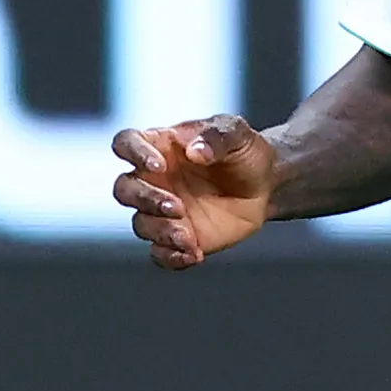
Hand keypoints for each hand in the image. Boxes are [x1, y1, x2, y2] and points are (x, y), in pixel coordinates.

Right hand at [113, 116, 277, 268]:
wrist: (265, 186)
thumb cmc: (244, 152)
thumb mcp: (236, 133)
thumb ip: (216, 136)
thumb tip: (195, 151)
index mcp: (160, 146)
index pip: (126, 143)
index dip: (133, 153)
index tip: (159, 165)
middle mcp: (154, 179)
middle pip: (124, 189)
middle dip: (145, 199)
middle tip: (177, 206)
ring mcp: (162, 211)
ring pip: (140, 224)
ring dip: (160, 231)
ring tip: (188, 237)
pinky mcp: (177, 237)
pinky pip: (160, 253)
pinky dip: (171, 257)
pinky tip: (194, 254)